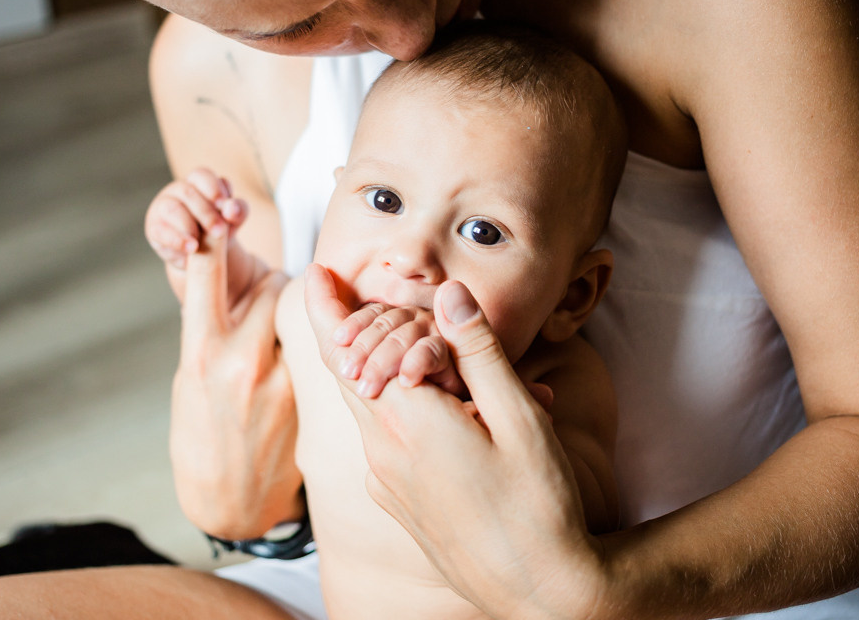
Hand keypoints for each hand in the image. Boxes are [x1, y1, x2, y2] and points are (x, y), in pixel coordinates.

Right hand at [146, 167, 264, 308]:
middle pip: (188, 193)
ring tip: (202, 244)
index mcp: (197, 182)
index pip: (201, 175)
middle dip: (206, 213)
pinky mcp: (154, 228)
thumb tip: (231, 209)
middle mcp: (177, 190)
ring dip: (189, 226)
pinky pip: (161, 231)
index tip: (223, 205)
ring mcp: (162, 207)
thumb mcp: (233, 220)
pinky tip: (191, 249)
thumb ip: (238, 210)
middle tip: (220, 232)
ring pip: (172, 209)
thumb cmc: (217, 228)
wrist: (200, 255)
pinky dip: (177, 240)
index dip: (213, 188)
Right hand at [170, 223, 302, 539]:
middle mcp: (239, 361)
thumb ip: (211, 335)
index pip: (205, 276)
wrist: (227, 498)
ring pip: (299, 316)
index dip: (212, 241)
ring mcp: (277, 380)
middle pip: (271, 288)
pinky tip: (324, 351)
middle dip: (273, 281)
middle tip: (274, 286)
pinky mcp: (306, 397)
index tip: (216, 218)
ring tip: (295, 319)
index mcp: (200, 352)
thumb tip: (227, 294)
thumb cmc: (199, 434)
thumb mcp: (188, 379)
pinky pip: (315, 350)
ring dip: (298, 309)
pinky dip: (317, 343)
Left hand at [305, 265, 605, 618]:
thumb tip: (448, 294)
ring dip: (386, 370)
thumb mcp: (519, 418)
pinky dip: (405, 409)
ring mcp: (386, 482)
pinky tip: (456, 411)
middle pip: (349, 373)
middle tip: (376, 299)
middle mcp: (382, 452)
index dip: (329, 308)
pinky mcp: (397, 503)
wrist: (541, 594)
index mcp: (407, 423)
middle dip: (355, 330)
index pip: (349, 349)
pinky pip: (387, 440)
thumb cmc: (539, 505)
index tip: (317, 271)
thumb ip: (478, 351)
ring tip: (431, 354)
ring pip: (369, 406)